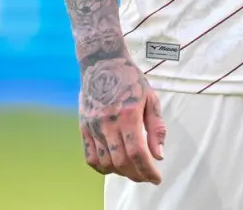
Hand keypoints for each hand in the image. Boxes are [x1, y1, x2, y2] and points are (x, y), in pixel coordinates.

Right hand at [78, 49, 165, 183]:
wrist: (103, 63)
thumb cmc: (131, 80)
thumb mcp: (151, 99)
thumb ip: (156, 128)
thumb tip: (158, 155)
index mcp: (128, 114)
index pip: (137, 152)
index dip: (148, 169)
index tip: (157, 178)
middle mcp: (108, 123)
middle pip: (121, 161)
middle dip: (137, 174)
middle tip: (148, 176)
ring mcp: (93, 126)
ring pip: (105, 162)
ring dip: (121, 172)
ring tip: (134, 171)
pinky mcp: (83, 128)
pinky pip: (90, 157)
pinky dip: (102, 168)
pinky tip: (114, 168)